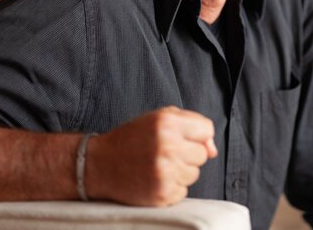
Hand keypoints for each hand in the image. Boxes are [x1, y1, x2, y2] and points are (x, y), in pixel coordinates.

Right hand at [85, 106, 217, 205]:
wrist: (99, 164)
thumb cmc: (133, 139)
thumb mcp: (159, 119)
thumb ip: (191, 125)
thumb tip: (213, 151)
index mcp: (167, 122)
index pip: (207, 130)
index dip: (197, 135)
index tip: (181, 138)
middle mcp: (168, 146)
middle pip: (202, 154)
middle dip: (187, 154)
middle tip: (163, 153)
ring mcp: (165, 172)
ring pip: (194, 174)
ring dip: (180, 172)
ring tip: (157, 166)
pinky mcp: (162, 193)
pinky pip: (183, 191)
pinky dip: (171, 187)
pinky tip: (153, 179)